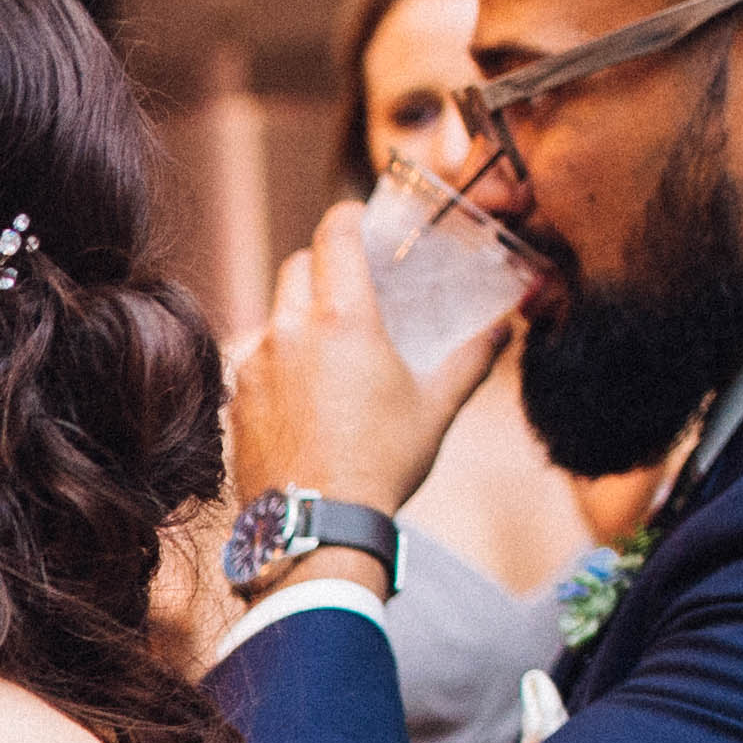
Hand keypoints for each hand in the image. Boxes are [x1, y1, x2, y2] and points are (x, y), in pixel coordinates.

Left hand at [228, 198, 512, 545]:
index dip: (348, 217)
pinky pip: (254, 361)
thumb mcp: (436, 408)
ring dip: (298, 316)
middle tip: (349, 284)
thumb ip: (472, 358)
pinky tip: (302, 393)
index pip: (335, 233)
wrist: (317, 526)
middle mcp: (290, 330)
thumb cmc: (383, 464)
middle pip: (297, 265)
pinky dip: (277, 362)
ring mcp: (255, 364)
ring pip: (272, 314)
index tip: (360, 220)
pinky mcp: (236, 399)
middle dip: (323, 264)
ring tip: (328, 346)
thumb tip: (507, 328)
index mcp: (343, 317)